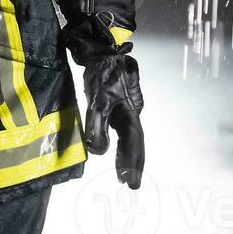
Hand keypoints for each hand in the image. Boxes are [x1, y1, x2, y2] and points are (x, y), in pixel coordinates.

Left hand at [81, 54, 144, 188]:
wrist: (103, 49)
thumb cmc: (101, 73)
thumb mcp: (98, 100)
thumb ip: (98, 126)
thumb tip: (98, 152)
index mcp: (130, 112)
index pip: (134, 142)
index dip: (132, 163)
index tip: (131, 183)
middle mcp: (132, 110)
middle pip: (135, 141)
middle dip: (133, 163)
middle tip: (130, 184)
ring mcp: (127, 105)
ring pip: (129, 134)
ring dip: (126, 153)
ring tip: (122, 173)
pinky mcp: (118, 100)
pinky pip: (122, 126)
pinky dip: (119, 140)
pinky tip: (116, 148)